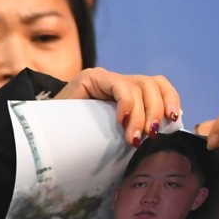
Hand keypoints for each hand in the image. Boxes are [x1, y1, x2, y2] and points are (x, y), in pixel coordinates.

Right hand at [54, 67, 180, 145]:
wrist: (45, 136)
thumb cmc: (81, 141)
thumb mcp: (117, 134)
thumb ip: (136, 129)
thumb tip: (163, 133)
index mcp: (129, 94)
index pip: (159, 85)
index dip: (171, 99)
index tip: (173, 120)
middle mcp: (118, 82)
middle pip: (153, 84)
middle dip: (157, 111)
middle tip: (151, 135)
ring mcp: (104, 78)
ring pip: (140, 85)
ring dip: (143, 113)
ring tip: (134, 136)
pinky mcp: (91, 78)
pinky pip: (120, 86)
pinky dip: (127, 104)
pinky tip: (121, 121)